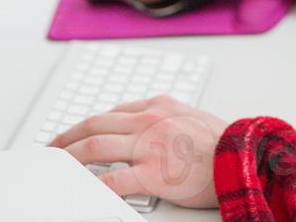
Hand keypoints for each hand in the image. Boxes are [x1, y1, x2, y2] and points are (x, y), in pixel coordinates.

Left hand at [48, 95, 227, 208]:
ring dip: (67, 157)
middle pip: (94, 125)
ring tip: (53, 167)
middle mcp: (150, 120)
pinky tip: (79, 190)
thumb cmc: (225, 142)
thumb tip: (144, 126)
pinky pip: (112, 179)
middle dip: (66, 138)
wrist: (245, 157)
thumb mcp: (193, 117)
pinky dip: (90, 185)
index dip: (87, 124)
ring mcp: (150, 145)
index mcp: (159, 106)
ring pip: (94, 146)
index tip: (75, 134)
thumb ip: (167, 117)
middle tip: (50, 149)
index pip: (112, 112)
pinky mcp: (153, 173)